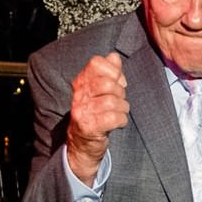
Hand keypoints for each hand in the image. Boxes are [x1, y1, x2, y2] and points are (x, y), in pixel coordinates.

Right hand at [66, 52, 128, 182]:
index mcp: (82, 82)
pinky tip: (117, 123)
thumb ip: (109, 73)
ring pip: (113, 101)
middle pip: (107, 83)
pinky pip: (114, 118)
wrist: (83, 144)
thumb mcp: (101, 92)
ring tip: (118, 113)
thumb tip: (114, 57)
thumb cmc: (96, 114)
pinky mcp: (89, 126)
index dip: (113, 72)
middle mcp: (79, 94)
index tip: (118, 82)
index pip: (96, 63)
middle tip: (119, 102)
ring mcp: (82, 110)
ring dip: (123, 108)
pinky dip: (121, 120)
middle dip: (120, 93)